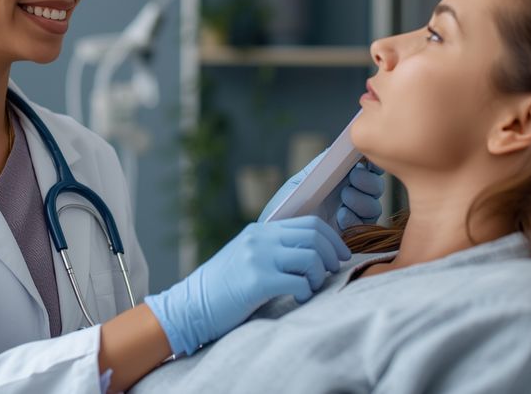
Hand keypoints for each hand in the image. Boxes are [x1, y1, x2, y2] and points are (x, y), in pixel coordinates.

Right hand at [144, 216, 349, 355]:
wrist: (190, 306)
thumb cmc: (222, 289)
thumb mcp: (247, 258)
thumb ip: (273, 250)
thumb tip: (311, 254)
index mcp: (260, 231)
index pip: (309, 223)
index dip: (332, 239)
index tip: (340, 256)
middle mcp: (260, 239)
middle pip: (314, 237)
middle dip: (332, 255)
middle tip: (332, 272)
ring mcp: (257, 258)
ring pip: (311, 258)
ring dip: (318, 276)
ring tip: (310, 288)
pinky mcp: (256, 282)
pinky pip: (298, 283)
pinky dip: (306, 292)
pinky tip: (299, 299)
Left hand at [259, 150, 385, 230]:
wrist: (282, 232)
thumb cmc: (287, 205)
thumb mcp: (300, 182)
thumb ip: (320, 166)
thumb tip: (339, 150)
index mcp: (341, 178)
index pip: (367, 168)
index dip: (373, 162)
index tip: (369, 159)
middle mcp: (353, 195)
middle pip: (376, 186)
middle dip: (368, 180)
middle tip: (353, 178)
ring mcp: (354, 216)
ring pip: (375, 207)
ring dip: (362, 200)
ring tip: (344, 199)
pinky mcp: (352, 235)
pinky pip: (366, 226)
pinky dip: (355, 219)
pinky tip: (341, 218)